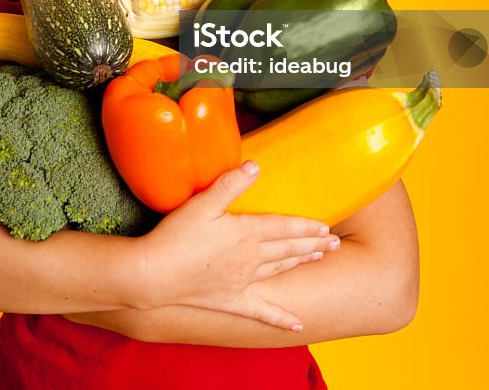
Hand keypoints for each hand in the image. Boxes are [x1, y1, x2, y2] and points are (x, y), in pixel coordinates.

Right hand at [136, 160, 338, 329]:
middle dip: (313, 244)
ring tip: (319, 258)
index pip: (284, 227)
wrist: (153, 275)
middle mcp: (250, 259)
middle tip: (336, 242)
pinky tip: (298, 325)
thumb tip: (255, 164)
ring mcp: (242, 282)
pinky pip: (261, 311)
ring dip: (301, 264)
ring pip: (280, 271)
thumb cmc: (176, 236)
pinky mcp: (231, 301)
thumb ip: (231, 183)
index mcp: (246, 233)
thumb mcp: (203, 202)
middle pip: (288, 249)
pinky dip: (281, 318)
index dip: (306, 226)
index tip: (326, 225)